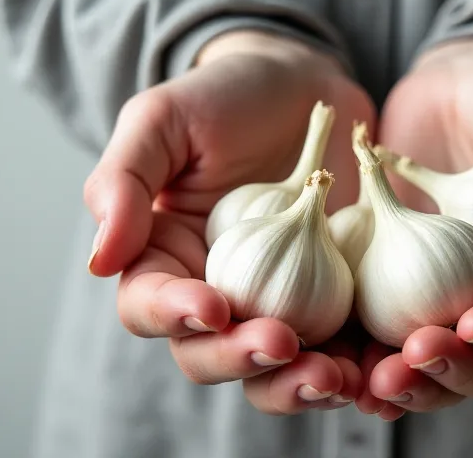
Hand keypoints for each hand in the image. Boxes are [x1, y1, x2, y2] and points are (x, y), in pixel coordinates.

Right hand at [84, 30, 375, 413]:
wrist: (305, 89)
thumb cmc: (224, 97)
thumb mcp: (162, 119)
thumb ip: (122, 181)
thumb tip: (100, 261)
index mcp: (163, 258)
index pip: (150, 305)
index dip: (174, 315)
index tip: (212, 307)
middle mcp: (214, 294)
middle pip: (210, 354)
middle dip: (242, 359)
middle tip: (281, 344)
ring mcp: (274, 306)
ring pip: (273, 369)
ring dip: (299, 383)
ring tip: (333, 375)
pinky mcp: (332, 306)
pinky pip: (337, 350)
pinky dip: (353, 369)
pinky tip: (372, 369)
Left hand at [357, 37, 472, 413]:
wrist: (465, 78)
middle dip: (454, 372)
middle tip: (414, 358)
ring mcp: (446, 300)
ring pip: (433, 367)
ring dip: (405, 383)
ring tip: (372, 381)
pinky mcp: (392, 286)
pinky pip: (378, 334)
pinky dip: (360, 358)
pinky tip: (338, 365)